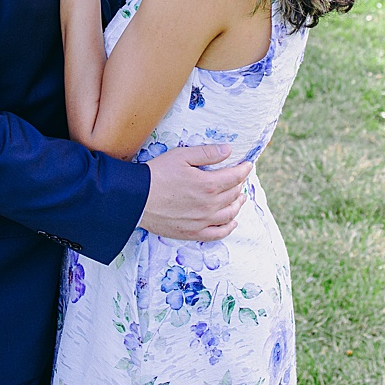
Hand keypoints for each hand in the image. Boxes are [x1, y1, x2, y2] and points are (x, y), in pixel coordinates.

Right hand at [139, 144, 253, 240]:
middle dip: (240, 184)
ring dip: (238, 204)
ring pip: (230, 214)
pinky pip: (218, 233)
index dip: (244, 169)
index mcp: (208, 184)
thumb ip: (207, 153)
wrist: (136, 199)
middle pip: (233, 194)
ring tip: (240, 197)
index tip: (248, 164)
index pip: (235, 177)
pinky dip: (229, 227)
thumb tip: (228, 150)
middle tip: (240, 177)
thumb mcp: (181, 156)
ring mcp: (203, 221)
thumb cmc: (157, 174)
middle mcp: (209, 205)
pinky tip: (232, 221)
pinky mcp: (193, 232)